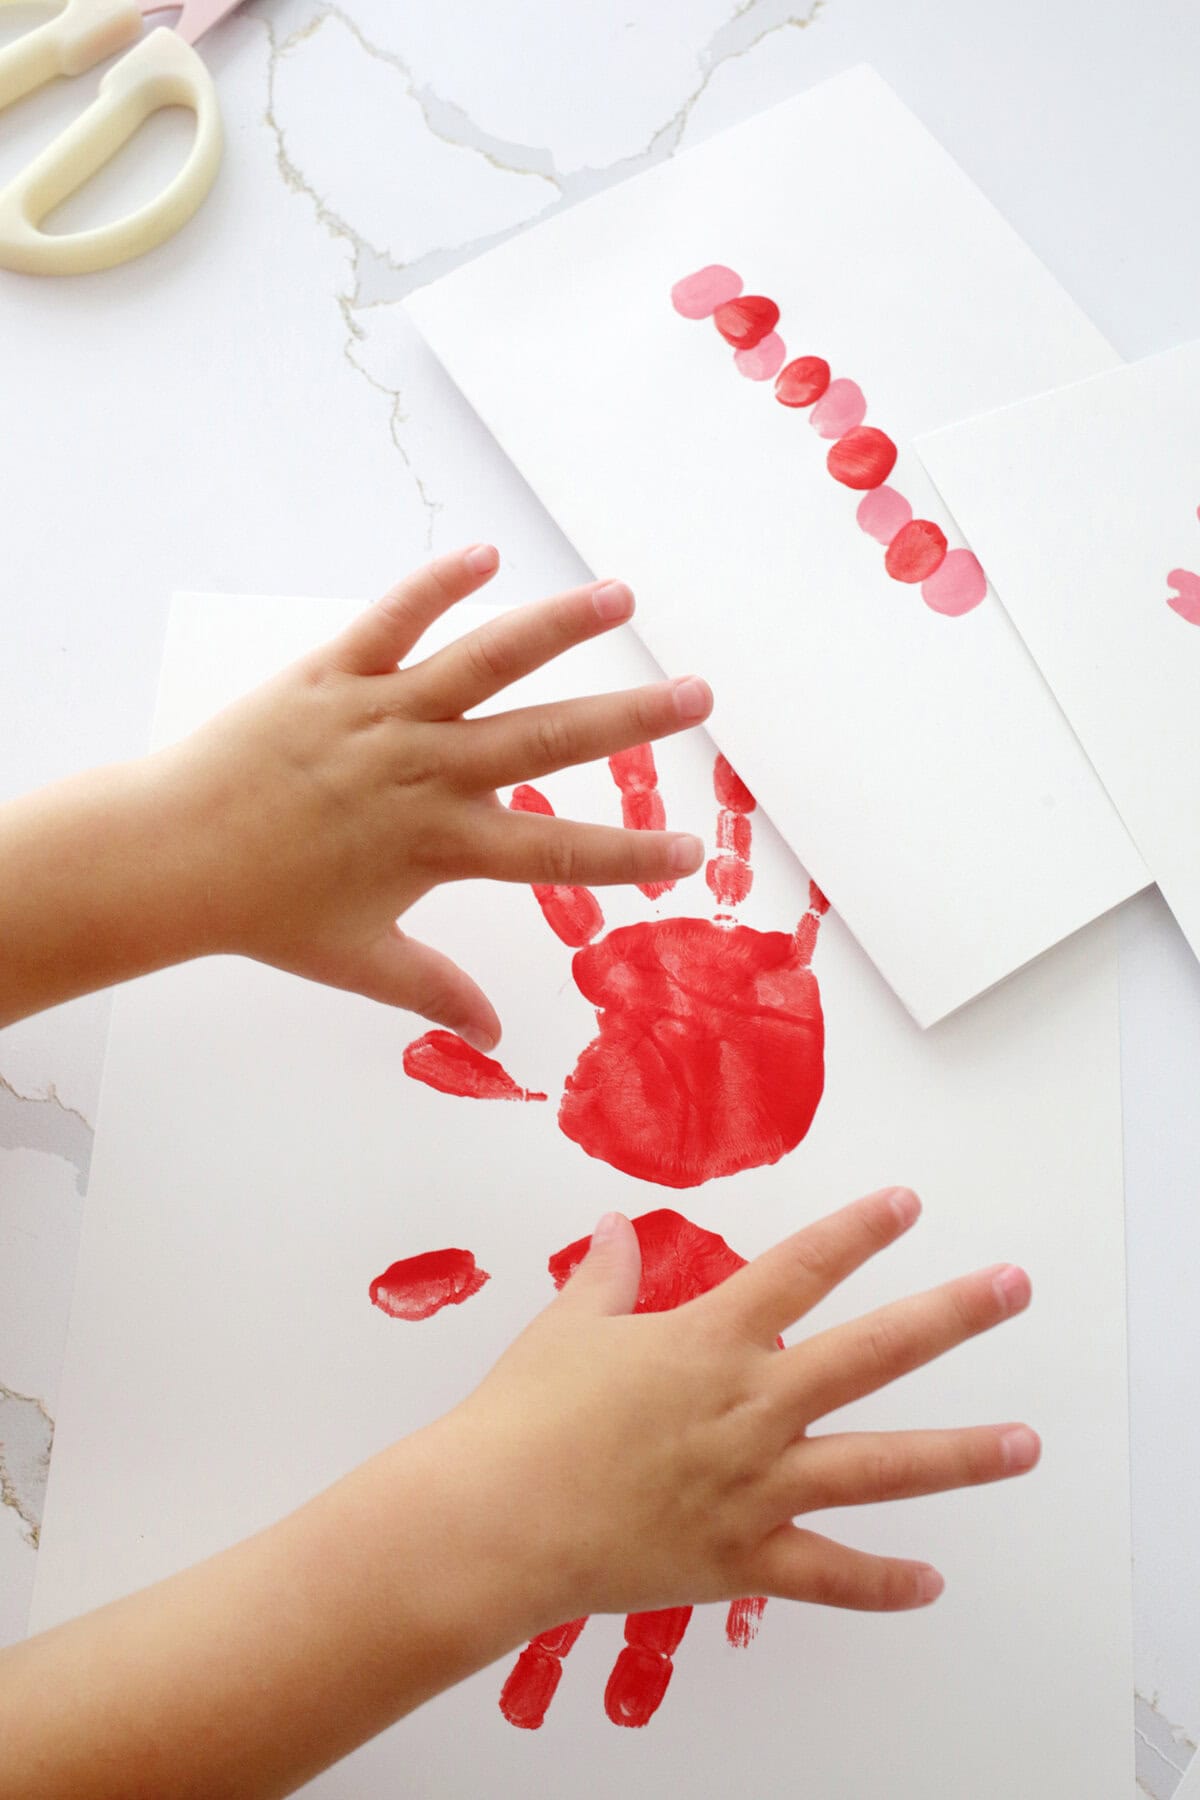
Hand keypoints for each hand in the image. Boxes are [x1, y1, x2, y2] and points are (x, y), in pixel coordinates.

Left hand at [153, 547, 711, 1049]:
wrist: (172, 856)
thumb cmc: (265, 912)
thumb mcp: (359, 961)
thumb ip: (434, 992)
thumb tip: (492, 1038)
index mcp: (442, 845)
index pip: (560, 855)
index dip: (631, 856)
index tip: (692, 854)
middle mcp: (426, 773)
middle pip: (548, 741)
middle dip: (631, 722)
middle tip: (697, 695)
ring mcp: (383, 716)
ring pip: (486, 662)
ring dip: (558, 628)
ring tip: (620, 599)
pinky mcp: (334, 673)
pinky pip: (394, 620)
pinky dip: (438, 586)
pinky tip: (487, 556)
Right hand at [433, 1188, 1037, 1640]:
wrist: (494, 1519)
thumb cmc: (523, 1418)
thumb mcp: (565, 1327)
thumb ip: (605, 1276)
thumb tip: (615, 1231)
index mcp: (709, 1339)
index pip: (802, 1268)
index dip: (859, 1231)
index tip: (907, 1204)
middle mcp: (751, 1405)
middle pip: (873, 1351)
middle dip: (951, 1316)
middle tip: (1012, 1288)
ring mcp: (755, 1485)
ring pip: (879, 1467)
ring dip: (960, 1455)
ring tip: (1024, 1444)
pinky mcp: (742, 1557)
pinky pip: (829, 1575)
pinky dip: (882, 1584)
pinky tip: (932, 1582)